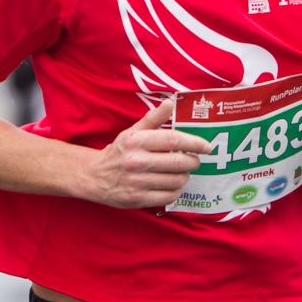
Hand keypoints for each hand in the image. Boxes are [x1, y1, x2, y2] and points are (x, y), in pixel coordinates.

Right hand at [79, 99, 211, 208]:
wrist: (94, 176)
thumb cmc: (119, 151)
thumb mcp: (133, 131)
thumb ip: (153, 118)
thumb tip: (170, 103)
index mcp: (137, 141)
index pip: (172, 140)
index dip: (194, 143)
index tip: (206, 146)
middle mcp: (136, 161)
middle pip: (178, 163)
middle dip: (192, 162)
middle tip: (194, 160)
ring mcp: (137, 182)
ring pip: (176, 181)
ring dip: (185, 176)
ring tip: (182, 172)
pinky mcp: (138, 199)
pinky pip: (168, 196)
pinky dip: (176, 191)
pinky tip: (172, 185)